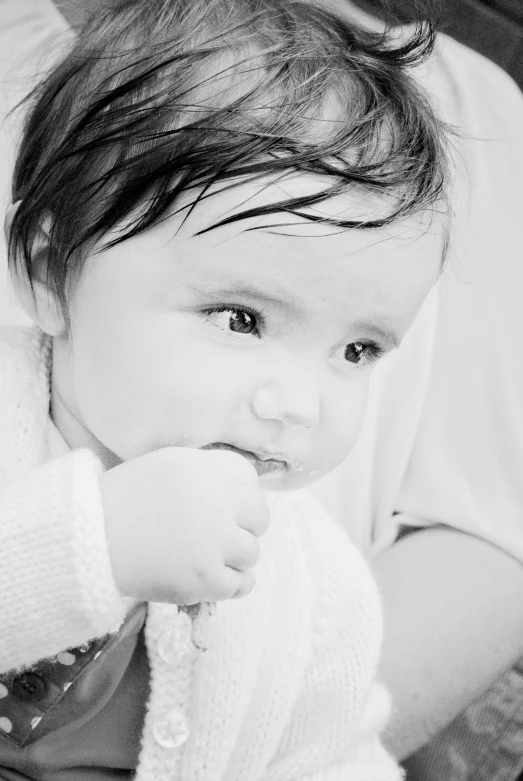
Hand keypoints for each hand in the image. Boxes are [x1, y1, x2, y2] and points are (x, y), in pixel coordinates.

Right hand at [99, 447, 269, 604]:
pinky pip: (242, 584)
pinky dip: (232, 583)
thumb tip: (246, 486)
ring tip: (206, 557)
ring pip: (251, 553)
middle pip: (260, 516)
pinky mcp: (205, 578)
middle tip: (219, 535)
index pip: (250, 480)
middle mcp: (215, 502)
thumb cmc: (126, 500)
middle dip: (243, 526)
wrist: (90, 540)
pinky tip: (214, 577)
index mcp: (205, 469)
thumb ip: (208, 470)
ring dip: (234, 557)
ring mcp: (213, 542)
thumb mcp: (168, 464)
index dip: (240, 495)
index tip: (225, 506)